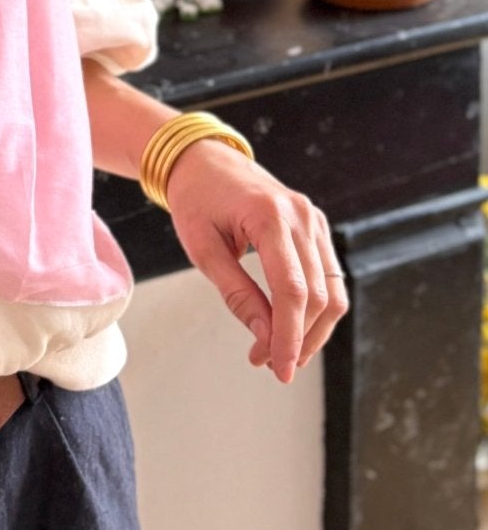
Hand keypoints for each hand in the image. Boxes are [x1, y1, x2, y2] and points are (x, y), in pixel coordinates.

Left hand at [164, 139, 348, 382]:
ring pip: (332, 291)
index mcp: (270, 216)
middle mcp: (302, 217)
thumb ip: (236, 292)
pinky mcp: (316, 227)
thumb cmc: (196, 199)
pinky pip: (328, 277)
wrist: (205, 160)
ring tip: (280, 353)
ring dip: (312, 330)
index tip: (279, 369)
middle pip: (318, 296)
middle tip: (268, 364)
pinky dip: (315, 308)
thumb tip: (263, 337)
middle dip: (297, 339)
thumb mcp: (202, 248)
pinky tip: (292, 327)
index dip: (289, 336)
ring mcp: (314, 220)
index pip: (292, 290)